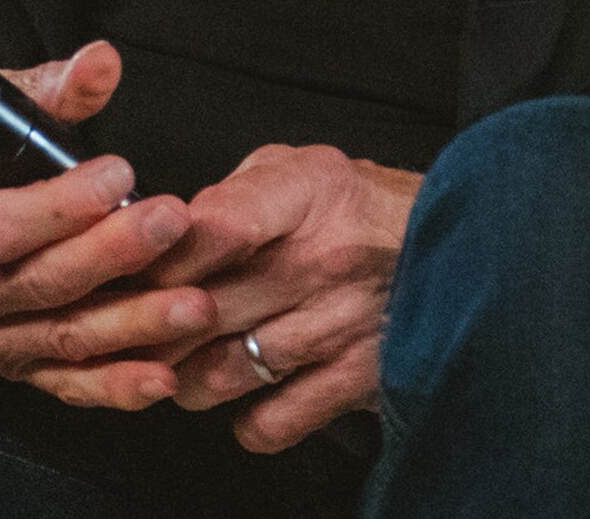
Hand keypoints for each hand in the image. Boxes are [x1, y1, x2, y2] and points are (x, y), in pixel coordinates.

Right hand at [0, 39, 217, 409]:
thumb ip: (43, 89)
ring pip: (60, 339)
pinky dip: (113, 385)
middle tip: (174, 222)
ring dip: (131, 327)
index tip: (119, 173)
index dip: (59, 208)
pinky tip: (164, 379)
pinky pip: (61, 381)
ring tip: (196, 305)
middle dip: (114, 256)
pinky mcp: (6, 360)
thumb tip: (103, 61)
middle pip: (39, 285)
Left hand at [155, 144, 422, 451]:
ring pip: (222, 372)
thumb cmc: (360, 205)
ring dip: (187, 375)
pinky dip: (245, 419)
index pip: (216, 227)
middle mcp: (321, 260)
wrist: (456, 242)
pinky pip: (272, 421)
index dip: (164, 254)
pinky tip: (245, 394)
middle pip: (204, 310)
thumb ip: (234, 194)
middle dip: (153, 326)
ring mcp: (338, 326)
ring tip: (181, 362)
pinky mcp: (356, 379)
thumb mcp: (300, 167)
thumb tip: (169, 236)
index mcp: (306, 193)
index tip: (135, 267)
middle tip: (133, 328)